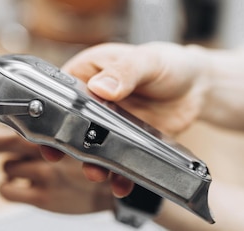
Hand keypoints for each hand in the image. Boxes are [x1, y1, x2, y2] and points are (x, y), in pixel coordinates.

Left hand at [0, 128, 113, 213]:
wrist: (110, 194)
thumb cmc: (94, 164)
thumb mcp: (81, 137)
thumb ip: (58, 125)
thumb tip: (28, 111)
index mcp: (62, 134)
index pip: (25, 123)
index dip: (11, 125)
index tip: (7, 125)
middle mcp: (53, 154)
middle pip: (7, 143)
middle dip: (1, 144)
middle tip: (1, 145)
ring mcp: (46, 175)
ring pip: (7, 166)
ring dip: (11, 166)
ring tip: (21, 166)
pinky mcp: (42, 197)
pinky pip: (6, 190)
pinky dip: (6, 187)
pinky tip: (16, 185)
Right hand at [41, 42, 211, 196]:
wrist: (198, 86)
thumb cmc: (168, 63)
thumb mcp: (146, 60)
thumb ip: (125, 71)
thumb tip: (102, 87)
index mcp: (90, 74)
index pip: (60, 92)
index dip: (50, 111)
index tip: (46, 128)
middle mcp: (96, 102)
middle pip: (71, 126)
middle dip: (67, 145)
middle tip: (63, 157)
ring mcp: (111, 125)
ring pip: (93, 148)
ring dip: (91, 164)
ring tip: (96, 173)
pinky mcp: (129, 142)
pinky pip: (118, 162)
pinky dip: (118, 176)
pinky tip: (121, 184)